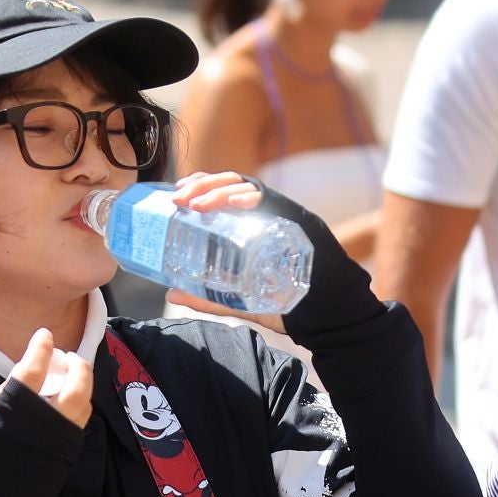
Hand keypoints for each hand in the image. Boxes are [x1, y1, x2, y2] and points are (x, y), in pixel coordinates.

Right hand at [0, 328, 93, 444]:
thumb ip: (0, 400)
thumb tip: (19, 383)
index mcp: (16, 409)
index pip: (35, 369)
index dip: (41, 348)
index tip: (45, 335)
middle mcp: (45, 421)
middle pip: (75, 385)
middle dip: (77, 365)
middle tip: (68, 357)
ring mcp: (61, 441)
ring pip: (84, 405)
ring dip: (81, 385)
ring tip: (70, 378)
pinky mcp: (67, 458)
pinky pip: (79, 424)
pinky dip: (78, 407)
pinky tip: (67, 404)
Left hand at [164, 170, 287, 333]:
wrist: (325, 312)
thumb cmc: (285, 302)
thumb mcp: (238, 299)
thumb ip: (208, 296)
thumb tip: (172, 293)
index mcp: (253, 223)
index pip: (225, 190)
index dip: (202, 184)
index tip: (178, 190)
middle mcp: (267, 213)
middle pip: (233, 183)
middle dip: (204, 185)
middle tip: (180, 198)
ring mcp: (282, 216)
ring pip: (250, 188)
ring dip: (221, 191)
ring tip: (198, 203)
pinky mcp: (297, 222)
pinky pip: (276, 203)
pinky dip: (254, 199)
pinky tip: (236, 203)